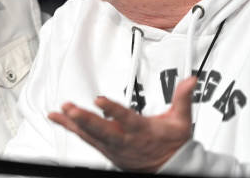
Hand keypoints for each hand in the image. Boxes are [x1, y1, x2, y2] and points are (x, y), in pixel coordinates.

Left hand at [48, 76, 195, 172]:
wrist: (171, 168)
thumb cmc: (172, 144)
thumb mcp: (181, 121)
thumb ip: (182, 98)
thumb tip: (190, 81)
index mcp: (141, 130)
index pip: (125, 119)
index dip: (112, 110)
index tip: (99, 100)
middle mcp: (124, 140)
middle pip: (101, 130)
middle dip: (84, 119)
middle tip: (70, 108)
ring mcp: (114, 147)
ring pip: (90, 136)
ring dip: (73, 124)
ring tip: (59, 112)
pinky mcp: (107, 150)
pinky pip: (86, 139)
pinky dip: (72, 129)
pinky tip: (61, 120)